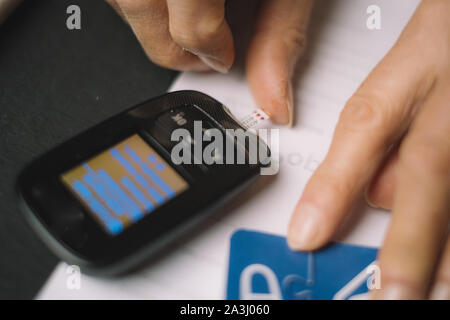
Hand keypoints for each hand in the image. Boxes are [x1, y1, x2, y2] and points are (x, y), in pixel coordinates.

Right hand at [106, 0, 312, 124]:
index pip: (191, 28)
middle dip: (172, 47)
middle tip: (201, 51)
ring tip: (186, 19)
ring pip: (123, 2)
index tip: (224, 56)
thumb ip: (280, 40)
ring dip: (154, 24)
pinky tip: (172, 1)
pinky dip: (144, 4)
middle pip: (140, 13)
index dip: (212, 53)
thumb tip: (276, 105)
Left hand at [288, 0, 449, 298]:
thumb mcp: (403, 72)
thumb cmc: (445, 46)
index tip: (305, 235)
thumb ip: (382, 136)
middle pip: (427, 175)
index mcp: (413, 74)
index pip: (364, 131)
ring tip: (432, 294)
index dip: (333, 189)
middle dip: (410, 245)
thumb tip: (373, 195)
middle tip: (393, 295)